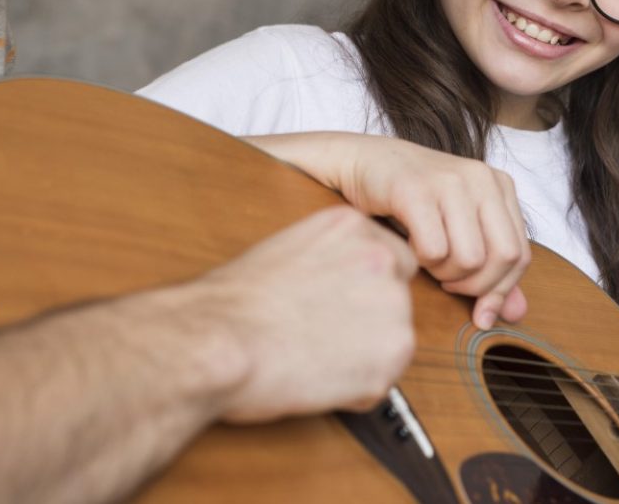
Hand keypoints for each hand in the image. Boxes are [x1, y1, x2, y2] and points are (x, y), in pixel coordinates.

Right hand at [203, 205, 415, 422]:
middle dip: (368, 321)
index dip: (365, 289)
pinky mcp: (391, 356)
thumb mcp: (285, 251)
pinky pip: (381, 380)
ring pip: (392, 341)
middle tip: (321, 335)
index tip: (342, 304)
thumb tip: (335, 283)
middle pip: (397, 299)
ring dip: (362, 355)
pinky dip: (354, 390)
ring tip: (312, 356)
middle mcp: (382, 260)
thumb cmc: (233, 302)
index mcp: (353, 228)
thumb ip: (326, 260)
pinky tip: (315, 377)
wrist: (220, 338)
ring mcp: (392, 308)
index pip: (392, 259)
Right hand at [248, 133, 529, 330]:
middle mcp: (481, 178)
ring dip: (444, 273)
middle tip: (446, 281)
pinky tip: (409, 248)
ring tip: (426, 261)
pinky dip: (420, 262)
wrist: (359, 161)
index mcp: (498, 185)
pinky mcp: (415, 190)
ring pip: (470, 258)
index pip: (520, 254)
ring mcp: (449, 180)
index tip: (479, 311)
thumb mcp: (457, 229)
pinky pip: (433, 249)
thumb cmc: (410, 200)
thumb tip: (515, 315)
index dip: (501, 291)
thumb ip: (489, 270)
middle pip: (503, 257)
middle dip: (474, 285)